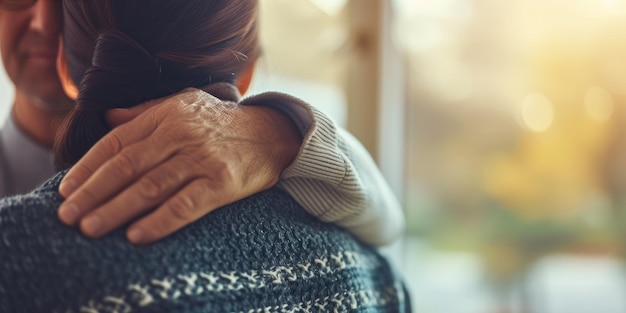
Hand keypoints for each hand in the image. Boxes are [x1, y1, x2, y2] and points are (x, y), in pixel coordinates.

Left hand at [57, 88, 299, 243]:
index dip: (88, 168)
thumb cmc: (221, 122)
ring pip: (150, 188)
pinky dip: (159, 222)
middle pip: (127, 167)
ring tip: (91, 229)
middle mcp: (181, 134)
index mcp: (166, 115)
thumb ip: (144, 112)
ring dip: (116, 210)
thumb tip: (106, 119)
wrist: (271, 134)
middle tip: (68, 216)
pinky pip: (185, 206)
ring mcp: (202, 159)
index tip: (66, 190)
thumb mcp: (184, 103)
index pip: (117, 142)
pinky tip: (136, 235)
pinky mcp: (222, 182)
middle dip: (93, 193)